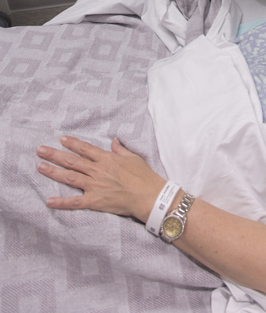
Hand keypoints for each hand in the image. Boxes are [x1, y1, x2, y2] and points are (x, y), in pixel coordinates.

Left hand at [37, 135, 164, 221]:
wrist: (149, 195)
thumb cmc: (143, 175)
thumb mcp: (133, 157)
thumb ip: (120, 149)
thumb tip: (114, 141)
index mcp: (106, 159)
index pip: (85, 149)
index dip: (72, 143)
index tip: (61, 139)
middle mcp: (97, 170)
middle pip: (72, 161)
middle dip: (55, 154)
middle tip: (40, 150)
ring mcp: (95, 186)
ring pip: (69, 177)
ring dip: (54, 172)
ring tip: (40, 166)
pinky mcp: (95, 201)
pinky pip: (75, 202)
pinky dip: (61, 202)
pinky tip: (49, 201)